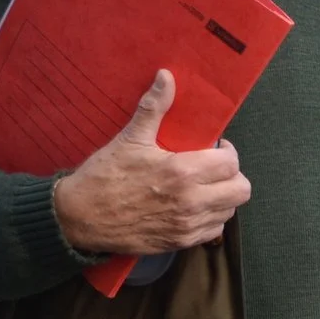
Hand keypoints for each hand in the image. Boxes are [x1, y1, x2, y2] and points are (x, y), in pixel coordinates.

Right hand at [53, 71, 251, 254]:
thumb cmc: (104, 176)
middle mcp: (191, 201)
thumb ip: (154, 107)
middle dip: (232, 176)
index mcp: (183, 172)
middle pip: (241, 190)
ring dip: (223, 197)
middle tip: (214, 168)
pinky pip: (213, 231)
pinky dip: (210, 218)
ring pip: (229, 211)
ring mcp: (187, 225)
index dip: (227, 153)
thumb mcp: (130, 139)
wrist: (78, 217)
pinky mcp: (179, 242)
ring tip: (205, 186)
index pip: (231, 163)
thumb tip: (166, 76)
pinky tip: (194, 206)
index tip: (214, 148)